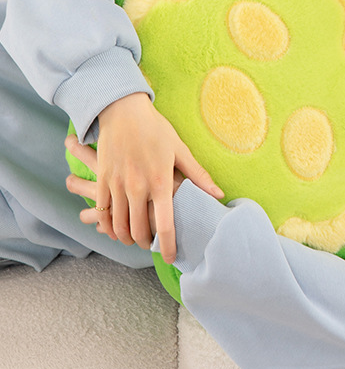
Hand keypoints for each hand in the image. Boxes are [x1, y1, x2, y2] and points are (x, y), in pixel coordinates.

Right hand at [67, 93, 222, 262]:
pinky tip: (116, 229)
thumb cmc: (156, 130)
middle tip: (153, 245)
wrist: (123, 111)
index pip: (166, 224)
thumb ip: (198, 176)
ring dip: (127, 238)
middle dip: (147, 243)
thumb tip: (217, 194)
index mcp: (161, 181)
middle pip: (140, 230)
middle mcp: (138, 187)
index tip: (170, 257)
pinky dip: (109, 226)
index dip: (168, 246)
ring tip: (137, 239)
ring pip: (119, 226)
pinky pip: (103, 213)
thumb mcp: (180, 150)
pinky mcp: (102, 181)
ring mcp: (117, 185)